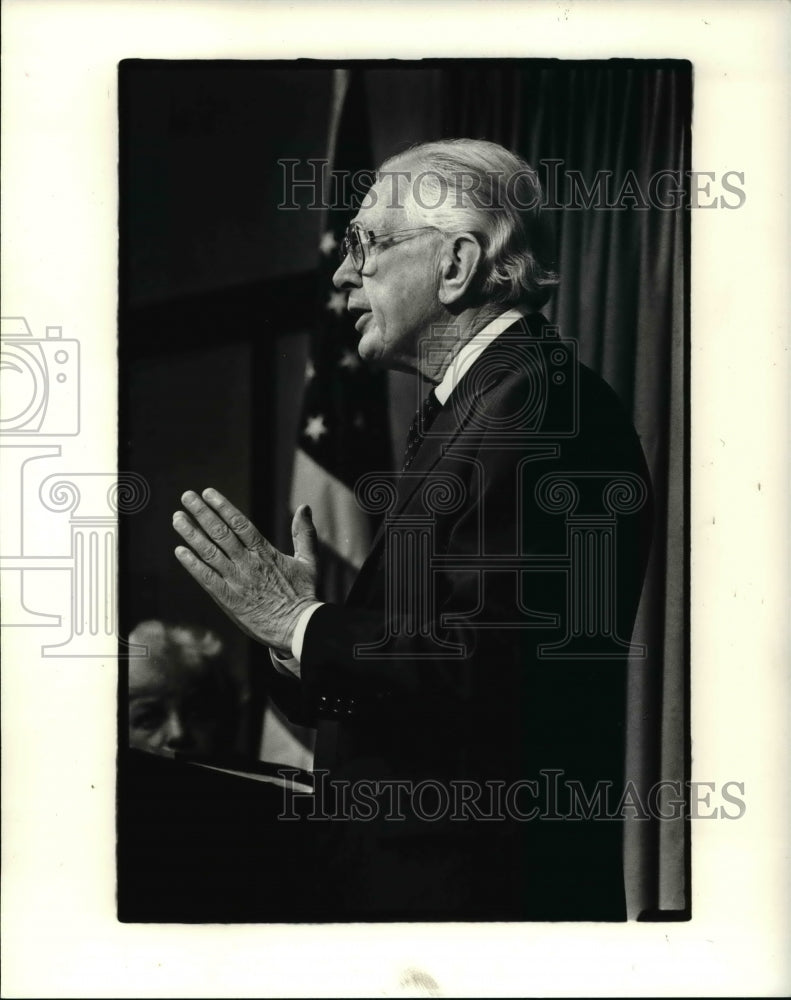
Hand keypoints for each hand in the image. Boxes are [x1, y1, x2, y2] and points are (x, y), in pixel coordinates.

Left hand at [172, 488, 317, 651]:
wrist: (298, 628)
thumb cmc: (303, 595)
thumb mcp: (308, 561)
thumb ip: (304, 533)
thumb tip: (304, 507)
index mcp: (265, 552)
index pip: (240, 523)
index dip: (222, 506)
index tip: (208, 493)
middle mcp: (248, 563)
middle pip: (221, 533)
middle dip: (202, 513)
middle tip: (187, 497)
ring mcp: (236, 581)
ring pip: (210, 552)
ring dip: (192, 534)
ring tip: (178, 519)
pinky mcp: (228, 599)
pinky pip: (206, 578)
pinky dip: (192, 564)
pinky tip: (179, 551)